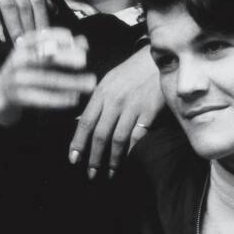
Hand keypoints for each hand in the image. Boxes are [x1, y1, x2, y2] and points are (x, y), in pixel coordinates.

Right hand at [0, 28, 95, 127]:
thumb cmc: (24, 72)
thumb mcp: (37, 57)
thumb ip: (58, 48)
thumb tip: (83, 41)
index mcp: (22, 46)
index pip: (41, 36)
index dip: (60, 38)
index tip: (80, 43)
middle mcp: (17, 59)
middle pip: (44, 56)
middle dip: (66, 57)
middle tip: (85, 60)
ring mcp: (15, 78)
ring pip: (46, 79)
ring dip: (70, 81)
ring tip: (89, 83)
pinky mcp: (16, 97)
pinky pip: (41, 97)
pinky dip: (59, 99)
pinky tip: (74, 99)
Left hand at [69, 44, 163, 178]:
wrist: (160, 59)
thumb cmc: (132, 71)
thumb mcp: (109, 81)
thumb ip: (97, 102)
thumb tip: (81, 123)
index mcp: (102, 92)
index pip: (86, 122)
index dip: (78, 143)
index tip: (73, 159)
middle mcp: (115, 100)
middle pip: (100, 135)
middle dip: (94, 158)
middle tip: (92, 174)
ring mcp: (133, 106)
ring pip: (118, 139)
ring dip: (113, 160)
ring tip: (110, 173)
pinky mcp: (150, 111)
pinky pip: (138, 136)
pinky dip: (132, 151)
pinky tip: (129, 162)